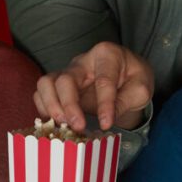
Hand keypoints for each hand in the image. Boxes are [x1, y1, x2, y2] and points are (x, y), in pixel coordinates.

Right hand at [34, 42, 152, 131]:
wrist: (126, 76)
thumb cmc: (134, 78)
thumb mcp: (141, 88)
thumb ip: (125, 102)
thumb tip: (104, 121)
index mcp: (107, 55)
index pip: (103, 80)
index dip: (104, 104)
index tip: (106, 124)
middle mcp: (82, 61)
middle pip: (65, 79)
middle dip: (69, 105)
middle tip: (77, 126)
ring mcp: (67, 72)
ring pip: (46, 82)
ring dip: (51, 105)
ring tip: (62, 124)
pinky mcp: (58, 84)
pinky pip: (41, 92)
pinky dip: (43, 108)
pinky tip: (55, 123)